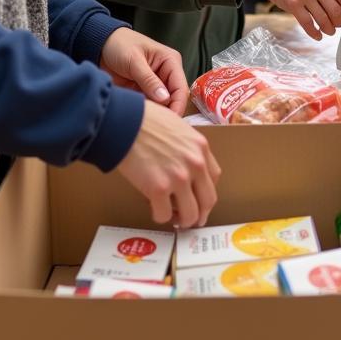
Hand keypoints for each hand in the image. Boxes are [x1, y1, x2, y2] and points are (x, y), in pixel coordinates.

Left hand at [100, 27, 188, 115]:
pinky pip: (150, 106)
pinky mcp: (144, 92)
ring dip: (156, 114)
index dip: (178, 105)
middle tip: (157, 125)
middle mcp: (166, 74)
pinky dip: (146, 112)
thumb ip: (149, 80)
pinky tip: (140, 117)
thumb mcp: (134, 60)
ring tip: (147, 122)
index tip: (170, 121)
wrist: (101, 45)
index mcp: (170, 61)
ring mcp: (155, 84)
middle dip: (167, 112)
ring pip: (162, 105)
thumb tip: (165, 98)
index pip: (181, 87)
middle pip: (174, 99)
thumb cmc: (119, 44)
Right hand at [116, 103, 219, 227]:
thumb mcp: (178, 128)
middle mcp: (196, 164)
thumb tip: (182, 163)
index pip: (214, 178)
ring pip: (190, 214)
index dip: (205, 191)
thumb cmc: (147, 120)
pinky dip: (159, 216)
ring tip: (171, 216)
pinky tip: (153, 208)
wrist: (126, 122)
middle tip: (190, 218)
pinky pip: (164, 215)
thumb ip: (186, 147)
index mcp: (201, 147)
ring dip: (182, 220)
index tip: (197, 197)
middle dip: (200, 213)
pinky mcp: (159, 189)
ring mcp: (179, 178)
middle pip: (208, 200)